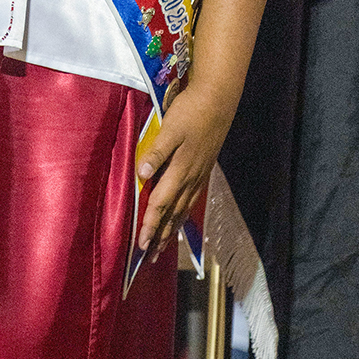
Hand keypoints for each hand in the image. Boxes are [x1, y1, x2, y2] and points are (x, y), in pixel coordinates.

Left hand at [136, 82, 229, 259]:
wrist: (218, 100)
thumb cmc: (190, 112)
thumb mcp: (169, 129)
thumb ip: (156, 153)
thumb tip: (142, 176)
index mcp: (180, 170)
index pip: (160, 205)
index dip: (150, 226)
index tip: (141, 246)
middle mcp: (190, 178)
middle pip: (172, 214)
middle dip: (161, 236)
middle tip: (150, 257)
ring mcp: (199, 175)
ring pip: (183, 210)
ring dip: (172, 229)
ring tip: (163, 246)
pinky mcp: (203, 169)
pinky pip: (191, 200)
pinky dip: (183, 214)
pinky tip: (181, 217)